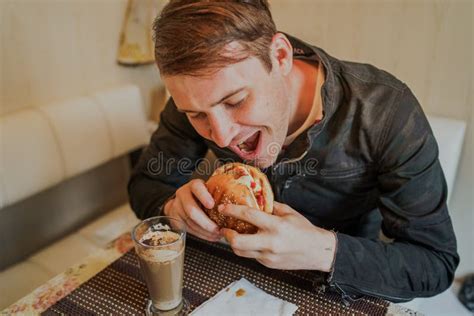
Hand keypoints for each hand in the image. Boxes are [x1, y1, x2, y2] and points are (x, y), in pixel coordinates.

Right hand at [163, 179, 219, 241]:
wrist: (181, 201)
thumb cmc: (202, 196)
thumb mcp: (208, 190)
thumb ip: (218, 195)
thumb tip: (241, 204)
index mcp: (193, 185)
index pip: (196, 188)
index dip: (204, 196)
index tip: (212, 205)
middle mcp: (183, 195)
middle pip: (191, 210)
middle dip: (206, 222)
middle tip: (217, 229)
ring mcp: (177, 207)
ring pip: (190, 222)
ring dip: (204, 231)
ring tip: (217, 235)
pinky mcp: (175, 219)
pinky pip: (188, 229)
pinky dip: (201, 235)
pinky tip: (211, 237)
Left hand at [220, 202, 335, 270]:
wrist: (318, 251)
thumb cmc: (304, 230)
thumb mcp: (289, 213)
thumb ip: (271, 206)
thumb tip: (257, 199)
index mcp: (276, 226)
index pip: (249, 216)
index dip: (232, 211)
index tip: (223, 208)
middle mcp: (270, 242)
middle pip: (238, 242)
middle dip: (227, 234)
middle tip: (224, 228)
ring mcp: (268, 256)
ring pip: (241, 252)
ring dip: (233, 243)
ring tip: (233, 235)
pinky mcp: (268, 264)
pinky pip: (251, 256)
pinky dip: (247, 248)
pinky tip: (249, 242)